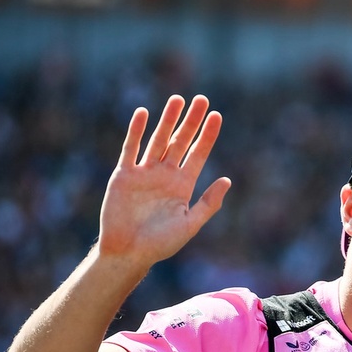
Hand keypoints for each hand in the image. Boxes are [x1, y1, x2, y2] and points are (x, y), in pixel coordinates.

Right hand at [97, 94, 229, 267]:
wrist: (128, 253)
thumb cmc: (160, 243)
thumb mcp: (190, 224)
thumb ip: (209, 203)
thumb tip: (228, 180)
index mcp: (183, 185)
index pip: (198, 154)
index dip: (207, 135)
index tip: (216, 115)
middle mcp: (165, 175)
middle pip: (180, 141)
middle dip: (191, 121)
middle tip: (201, 98)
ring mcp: (144, 173)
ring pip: (158, 140)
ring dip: (167, 120)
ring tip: (177, 99)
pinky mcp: (124, 175)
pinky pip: (131, 149)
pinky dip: (136, 131)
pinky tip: (143, 113)